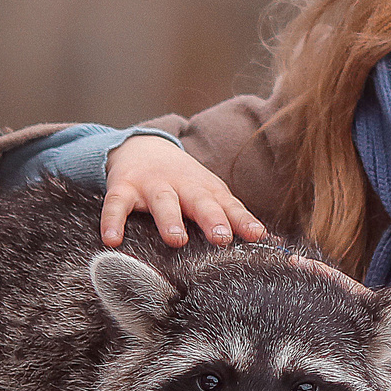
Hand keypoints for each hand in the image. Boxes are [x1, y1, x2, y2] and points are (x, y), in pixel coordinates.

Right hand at [102, 136, 268, 248]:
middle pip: (199, 201)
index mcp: (207, 190)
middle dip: (211, 217)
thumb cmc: (185, 182)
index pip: (229, 206)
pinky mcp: (123, 188)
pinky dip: (113, 221)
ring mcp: (152, 186)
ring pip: (162, 201)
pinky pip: (116, 205)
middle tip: (221, 237)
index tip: (258, 236)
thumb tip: (277, 244)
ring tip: (176, 239)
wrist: (143, 146)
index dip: (243, 221)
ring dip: (169, 219)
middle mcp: (183, 186)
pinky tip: (112, 239)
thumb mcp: (210, 193)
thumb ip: (235, 218)